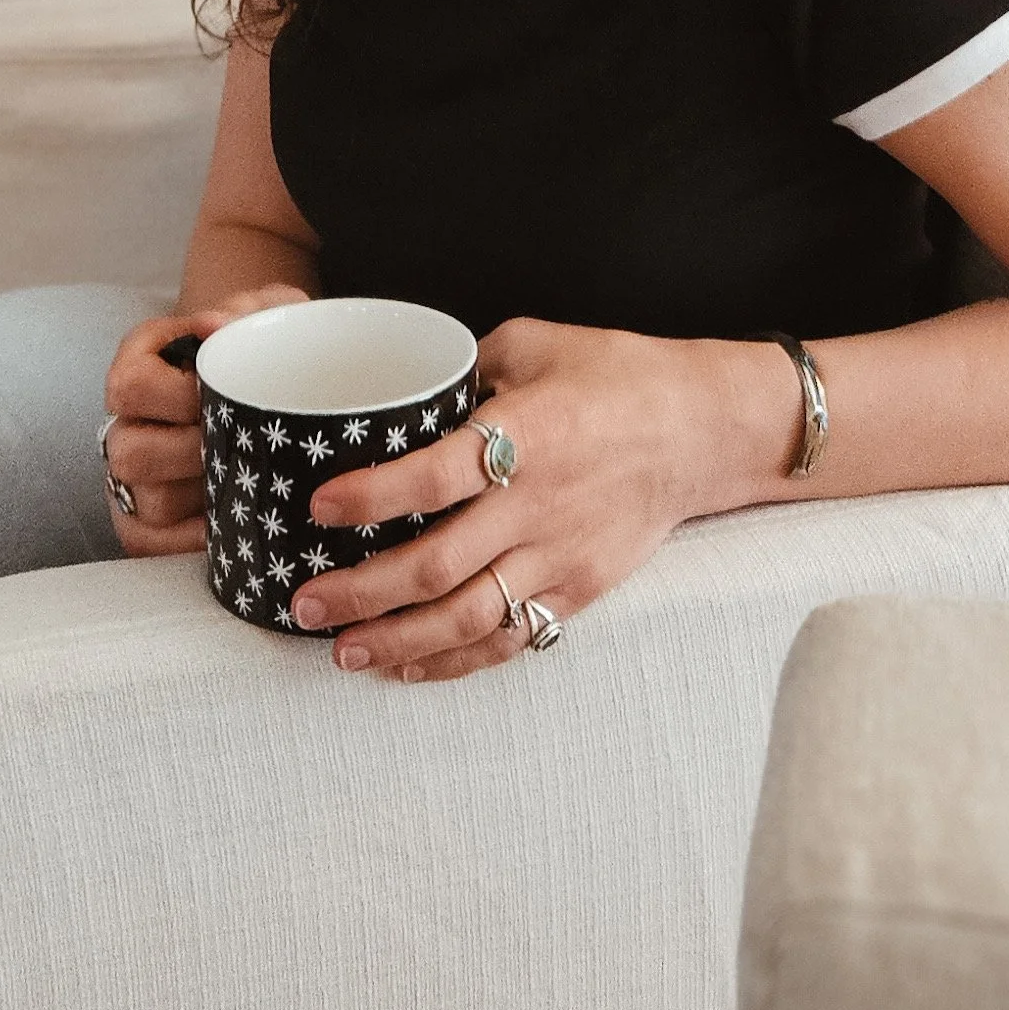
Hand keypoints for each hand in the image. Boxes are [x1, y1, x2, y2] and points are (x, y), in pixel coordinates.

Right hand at [98, 286, 310, 555]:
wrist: (268, 387)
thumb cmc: (261, 348)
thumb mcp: (264, 315)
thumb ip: (246, 308)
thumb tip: (213, 325)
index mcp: (137, 366)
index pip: (129, 386)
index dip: (179, 397)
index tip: (224, 396)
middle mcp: (123, 424)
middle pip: (130, 452)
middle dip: (194, 452)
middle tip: (243, 445)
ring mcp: (128, 480)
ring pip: (148, 502)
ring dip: (202, 495)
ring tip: (247, 480)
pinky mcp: (143, 527)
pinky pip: (154, 546)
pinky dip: (195, 539)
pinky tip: (234, 520)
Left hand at [292, 315, 763, 680]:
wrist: (703, 429)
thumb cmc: (615, 374)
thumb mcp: (535, 342)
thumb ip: (465, 371)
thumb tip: (399, 394)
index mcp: (527, 435)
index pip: (436, 475)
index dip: (373, 496)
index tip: (318, 508)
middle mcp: (539, 504)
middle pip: (439, 565)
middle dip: (364, 592)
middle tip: (306, 603)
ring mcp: (560, 555)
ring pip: (470, 617)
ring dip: (400, 642)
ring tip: (342, 651)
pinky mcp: (578, 589)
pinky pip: (511, 637)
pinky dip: (456, 661)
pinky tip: (407, 667)